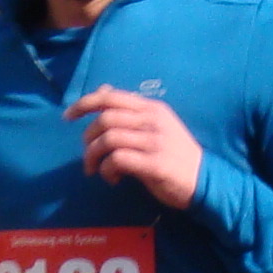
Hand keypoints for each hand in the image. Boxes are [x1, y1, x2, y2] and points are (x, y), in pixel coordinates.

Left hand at [68, 85, 204, 210]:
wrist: (205, 181)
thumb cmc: (176, 154)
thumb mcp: (155, 126)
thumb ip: (130, 111)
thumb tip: (102, 91)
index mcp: (152, 108)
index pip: (111, 97)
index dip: (84, 103)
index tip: (68, 116)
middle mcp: (153, 120)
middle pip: (106, 118)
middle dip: (87, 137)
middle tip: (87, 156)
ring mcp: (155, 141)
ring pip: (108, 139)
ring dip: (94, 156)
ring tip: (96, 170)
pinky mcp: (155, 163)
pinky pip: (118, 160)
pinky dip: (107, 170)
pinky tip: (113, 179)